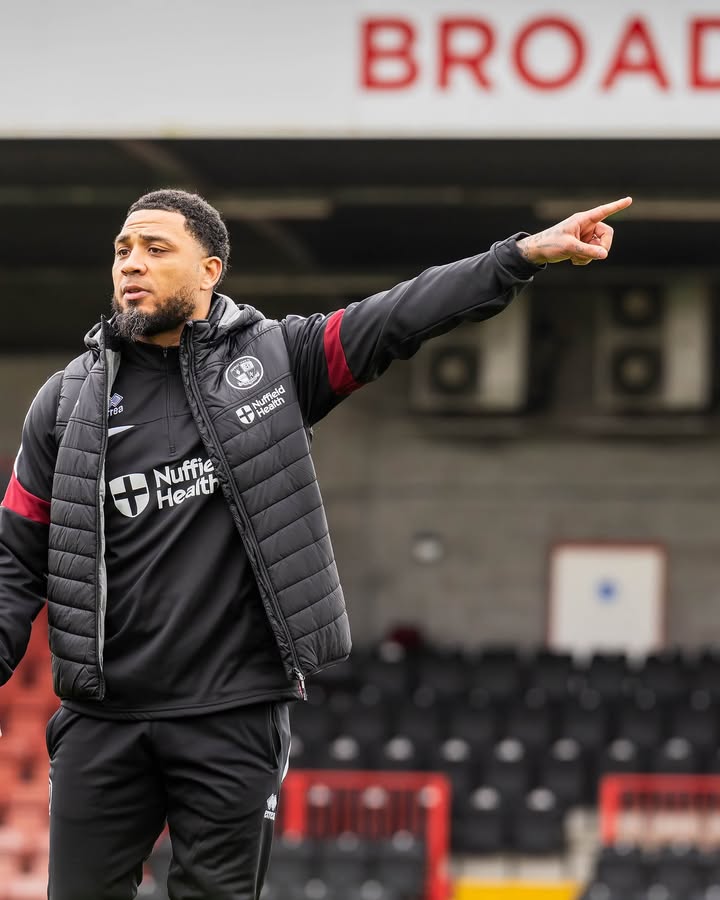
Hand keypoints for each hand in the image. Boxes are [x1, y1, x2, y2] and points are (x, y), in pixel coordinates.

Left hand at [517, 196, 631, 265]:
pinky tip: (574, 260)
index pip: (603, 211)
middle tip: (594, 256)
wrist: (538, 251)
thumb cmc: (550, 244)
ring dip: (590, 256)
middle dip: (602, 247)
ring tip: (575, 258)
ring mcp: (585, 236)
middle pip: (607, 234)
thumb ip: (587, 251)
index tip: (629, 199)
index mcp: (583, 219)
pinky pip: (593, 253)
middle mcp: (586, 226)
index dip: (617, 206)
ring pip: (600, 246)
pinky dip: (586, 259)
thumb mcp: (569, 247)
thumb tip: (605, 255)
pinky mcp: (583, 245)